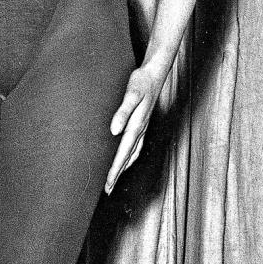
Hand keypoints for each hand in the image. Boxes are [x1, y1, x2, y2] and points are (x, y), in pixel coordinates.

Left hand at [105, 64, 165, 193]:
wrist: (155, 73)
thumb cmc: (141, 82)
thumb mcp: (131, 94)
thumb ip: (122, 112)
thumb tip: (114, 130)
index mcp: (137, 126)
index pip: (123, 153)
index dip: (115, 170)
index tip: (108, 184)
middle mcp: (140, 130)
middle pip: (128, 158)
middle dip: (117, 174)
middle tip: (107, 190)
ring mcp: (142, 128)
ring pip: (132, 154)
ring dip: (123, 168)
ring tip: (114, 180)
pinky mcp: (142, 124)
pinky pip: (135, 146)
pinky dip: (129, 157)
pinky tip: (125, 159)